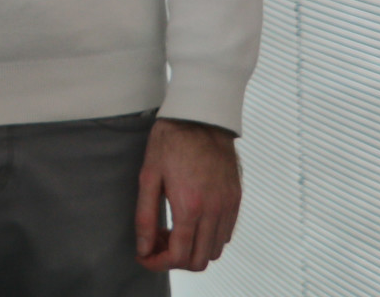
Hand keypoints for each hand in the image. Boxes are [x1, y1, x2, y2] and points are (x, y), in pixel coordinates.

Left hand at [136, 117, 241, 271]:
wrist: (200, 116)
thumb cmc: (170, 142)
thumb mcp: (149, 176)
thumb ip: (146, 216)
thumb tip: (143, 248)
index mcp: (189, 207)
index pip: (178, 256)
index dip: (158, 263)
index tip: (144, 256)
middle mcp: (214, 212)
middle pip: (199, 260)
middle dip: (174, 260)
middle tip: (156, 242)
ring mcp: (229, 206)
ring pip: (215, 251)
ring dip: (192, 249)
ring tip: (172, 230)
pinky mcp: (236, 199)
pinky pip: (225, 234)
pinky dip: (208, 238)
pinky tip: (190, 220)